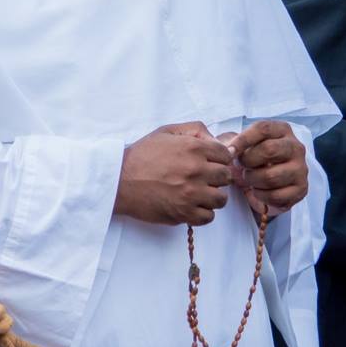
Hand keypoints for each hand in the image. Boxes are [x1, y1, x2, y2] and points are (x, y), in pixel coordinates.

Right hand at [115, 122, 233, 225]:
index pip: (226, 155)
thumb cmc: (141, 155)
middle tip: (205, 178)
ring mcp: (191, 193)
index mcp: (193, 148)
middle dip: (218, 177)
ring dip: (213, 196)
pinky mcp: (183, 212)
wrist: (119, 180)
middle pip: (226, 176)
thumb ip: (194, 129)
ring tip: (200, 194)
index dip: (219, 159)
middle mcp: (196, 170)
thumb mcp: (166, 132)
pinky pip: (208, 217)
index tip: (211, 163)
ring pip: (221, 199)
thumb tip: (216, 141)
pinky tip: (192, 206)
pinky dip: (203, 213)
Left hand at [229, 120, 308, 217]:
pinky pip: (276, 195)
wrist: (267, 182)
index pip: (263, 128)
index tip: (229, 152)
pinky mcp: (301, 189)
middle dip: (248, 161)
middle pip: (269, 150)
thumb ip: (232, 142)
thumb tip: (226, 150)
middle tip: (242, 167)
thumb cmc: (254, 158)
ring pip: (271, 176)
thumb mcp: (243, 145)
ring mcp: (301, 169)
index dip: (243, 140)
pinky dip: (261, 196)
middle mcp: (296, 147)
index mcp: (282, 130)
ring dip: (253, 180)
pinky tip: (258, 191)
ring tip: (249, 179)